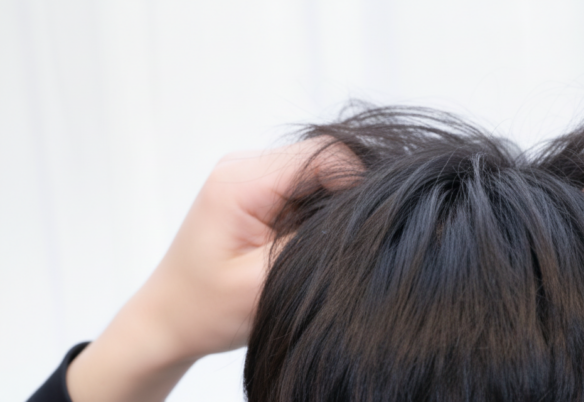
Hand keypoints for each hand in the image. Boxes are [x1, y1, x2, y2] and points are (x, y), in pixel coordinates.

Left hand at [67, 139, 358, 401]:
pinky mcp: (257, 194)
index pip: (326, 155)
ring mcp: (250, 177)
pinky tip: (303, 247)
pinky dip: (315, 218)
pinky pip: (305, 190)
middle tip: (338, 247)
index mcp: (243, 181)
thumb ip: (317, 241)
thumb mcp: (267, 281)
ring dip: (329, 211)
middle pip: (324, 160)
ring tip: (317, 251)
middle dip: (345, 200)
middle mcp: (245, 166)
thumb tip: (365, 213)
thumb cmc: (206, 311)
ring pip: (319, 175)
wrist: (166, 324)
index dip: (358, 184)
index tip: (365, 229)